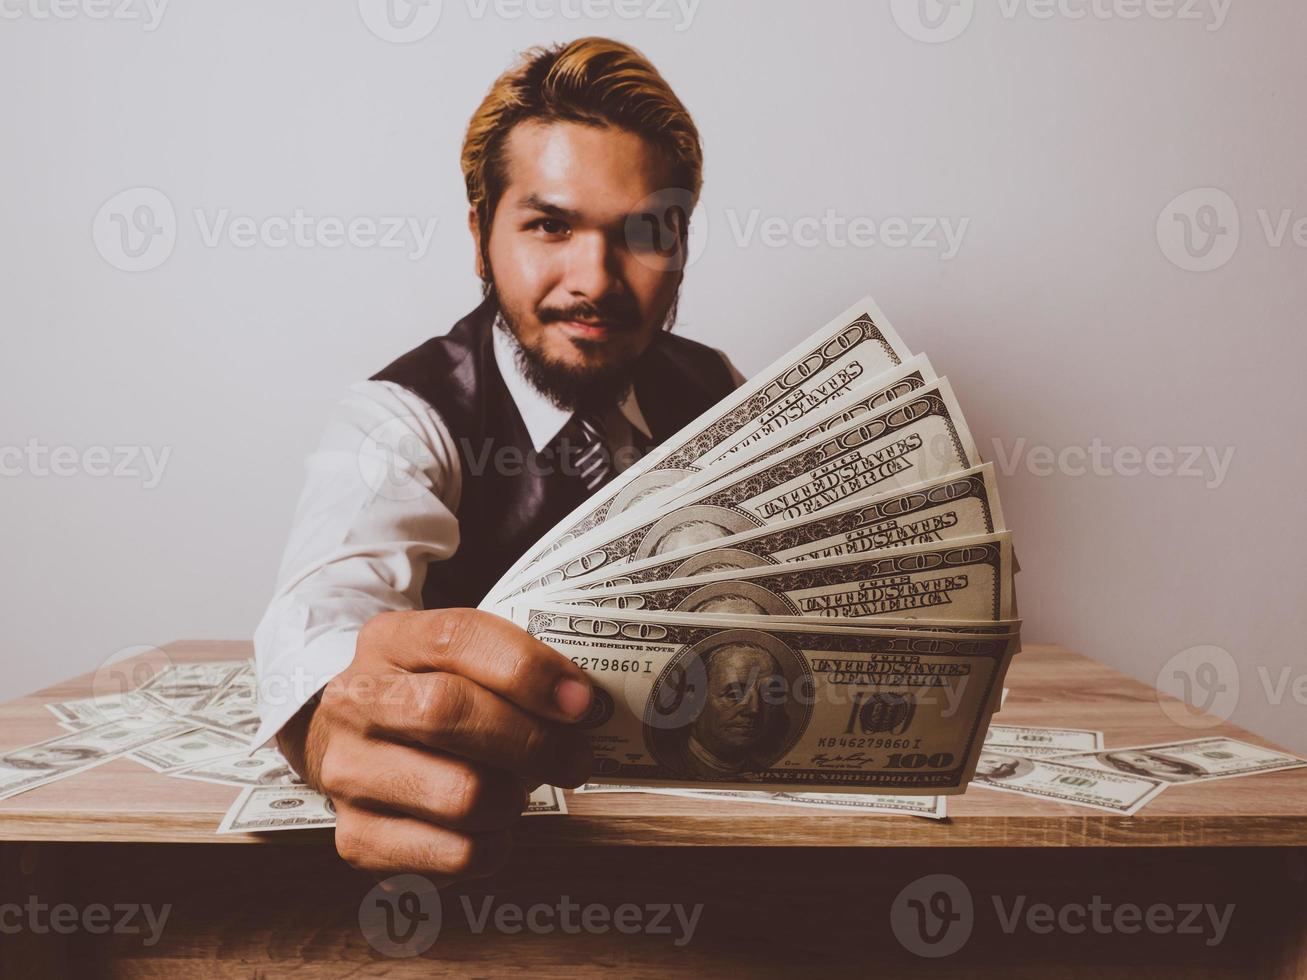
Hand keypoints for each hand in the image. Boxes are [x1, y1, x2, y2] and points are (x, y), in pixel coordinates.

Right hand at [276, 608, 593, 881]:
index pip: (455, 638)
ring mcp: (348, 773)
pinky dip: (493, 846)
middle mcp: (356, 703)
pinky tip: (491, 828)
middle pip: (449, 713)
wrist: (345, 745)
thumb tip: (582, 705)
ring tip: (519, 791)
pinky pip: (454, 854)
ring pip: (459, 795)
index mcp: (388, 642)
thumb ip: (506, 668)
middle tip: (575, 757)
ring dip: (512, 799)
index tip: (580, 701)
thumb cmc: (426, 699)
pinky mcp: (357, 840)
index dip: (527, 668)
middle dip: (533, 741)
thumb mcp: (450, 661)